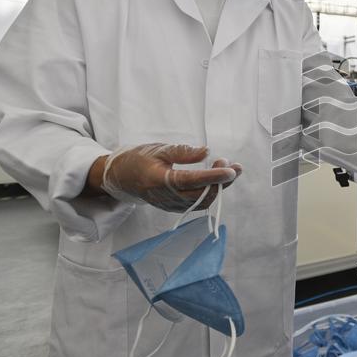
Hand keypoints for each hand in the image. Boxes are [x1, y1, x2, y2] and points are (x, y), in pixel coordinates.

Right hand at [92, 143, 242, 211]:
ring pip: (202, 201)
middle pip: (200, 195)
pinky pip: (197, 204)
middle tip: (235, 165)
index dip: (212, 176)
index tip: (230, 170)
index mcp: (158, 180)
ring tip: (230, 170)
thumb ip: (183, 152)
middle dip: (222, 182)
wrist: (121, 177)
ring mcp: (170, 205)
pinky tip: (218, 179)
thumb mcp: (159, 149)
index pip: (191, 181)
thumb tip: (207, 152)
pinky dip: (211, 193)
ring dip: (219, 187)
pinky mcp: (174, 207)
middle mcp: (165, 197)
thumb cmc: (139, 159)